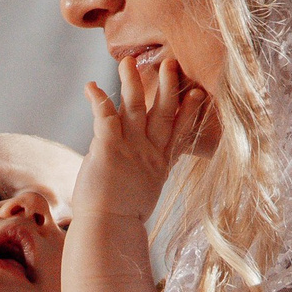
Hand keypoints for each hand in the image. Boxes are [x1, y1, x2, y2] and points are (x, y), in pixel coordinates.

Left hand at [78, 55, 210, 221]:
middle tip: (172, 62)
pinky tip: (91, 87)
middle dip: (168, 87)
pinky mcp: (109, 147)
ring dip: (132, 83)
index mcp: (159, 163)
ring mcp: (130, 148)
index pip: (178, 132)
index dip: (189, 112)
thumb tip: (149, 171)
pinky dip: (99, 100)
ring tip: (127, 62)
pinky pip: (105, 117)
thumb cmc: (121, 217)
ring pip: (135, 107)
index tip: (199, 93)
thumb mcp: (144, 192)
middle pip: (163, 113)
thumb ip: (147, 173)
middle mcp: (148, 152)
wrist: (109, 230)